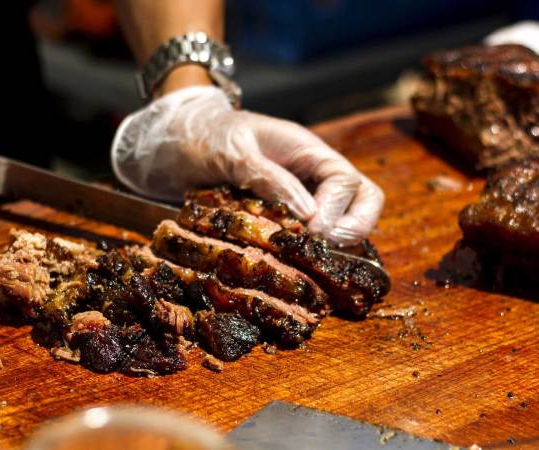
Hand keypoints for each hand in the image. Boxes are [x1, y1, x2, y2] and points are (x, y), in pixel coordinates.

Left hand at [111, 86, 383, 245]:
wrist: (175, 143)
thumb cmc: (204, 136)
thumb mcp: (233, 151)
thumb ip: (269, 177)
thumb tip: (310, 215)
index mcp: (308, 152)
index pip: (347, 182)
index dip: (336, 210)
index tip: (312, 230)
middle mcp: (314, 177)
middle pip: (364, 201)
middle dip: (354, 228)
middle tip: (323, 249)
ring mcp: (303, 199)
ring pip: (343, 224)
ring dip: (333, 245)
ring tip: (308, 262)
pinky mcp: (284, 221)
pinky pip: (310, 239)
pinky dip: (307, 254)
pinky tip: (290, 266)